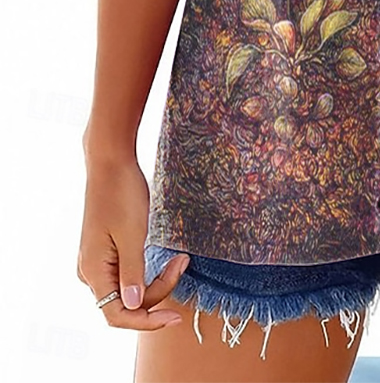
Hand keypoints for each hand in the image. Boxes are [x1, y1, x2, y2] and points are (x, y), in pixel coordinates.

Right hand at [77, 154, 189, 330]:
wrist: (111, 163)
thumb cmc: (121, 194)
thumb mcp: (132, 234)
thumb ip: (132, 272)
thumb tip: (132, 305)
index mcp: (94, 271)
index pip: (117, 315)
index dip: (146, 322)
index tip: (174, 317)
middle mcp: (92, 271)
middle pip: (126, 303)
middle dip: (159, 290)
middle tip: (182, 263)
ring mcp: (99, 261)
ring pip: (129, 289)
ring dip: (156, 281)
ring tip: (180, 259)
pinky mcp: (107, 250)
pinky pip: (128, 274)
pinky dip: (148, 272)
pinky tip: (165, 260)